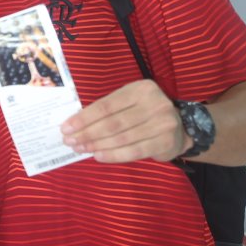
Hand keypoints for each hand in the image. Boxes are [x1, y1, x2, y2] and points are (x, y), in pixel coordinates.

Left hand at [61, 79, 185, 162]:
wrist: (179, 128)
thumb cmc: (143, 114)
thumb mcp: (128, 103)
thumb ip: (106, 110)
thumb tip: (74, 125)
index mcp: (141, 89)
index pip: (106, 105)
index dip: (84, 118)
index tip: (66, 128)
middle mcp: (155, 103)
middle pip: (113, 122)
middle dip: (87, 133)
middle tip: (70, 141)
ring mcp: (163, 123)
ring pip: (122, 138)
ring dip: (97, 145)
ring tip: (81, 149)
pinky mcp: (166, 141)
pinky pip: (134, 151)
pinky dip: (114, 155)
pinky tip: (98, 156)